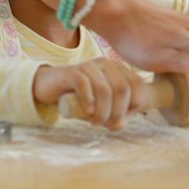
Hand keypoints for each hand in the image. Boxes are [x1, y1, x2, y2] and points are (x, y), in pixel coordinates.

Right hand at [32, 59, 146, 129]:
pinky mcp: (71, 71)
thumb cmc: (81, 98)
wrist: (51, 87)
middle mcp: (106, 63)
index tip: (124, 117)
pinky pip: (84, 84)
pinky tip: (88, 112)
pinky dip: (88, 101)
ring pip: (104, 89)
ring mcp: (88, 65)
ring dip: (102, 112)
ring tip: (96, 123)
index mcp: (118, 69)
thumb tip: (120, 124)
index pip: (137, 84)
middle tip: (108, 125)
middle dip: (118, 112)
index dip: (135, 104)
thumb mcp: (102, 106)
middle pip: (122, 88)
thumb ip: (115, 115)